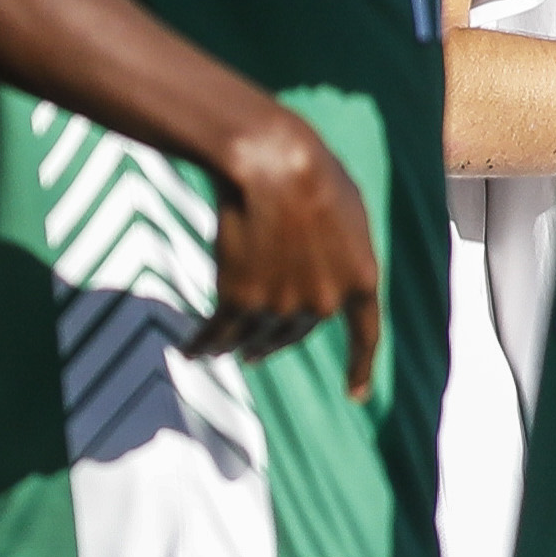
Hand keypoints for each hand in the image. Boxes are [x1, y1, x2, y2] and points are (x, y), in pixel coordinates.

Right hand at [186, 112, 383, 397]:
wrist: (270, 162)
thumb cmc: (311, 171)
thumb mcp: (348, 211)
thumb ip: (342, 251)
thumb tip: (327, 269)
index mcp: (362, 280)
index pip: (366, 336)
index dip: (361, 368)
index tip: (355, 394)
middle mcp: (325, 302)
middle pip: (294, 334)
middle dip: (273, 344)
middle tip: (255, 354)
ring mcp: (282, 304)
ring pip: (252, 336)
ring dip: (233, 346)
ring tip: (215, 352)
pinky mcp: (240, 299)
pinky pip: (218, 332)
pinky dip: (202, 344)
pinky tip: (189, 351)